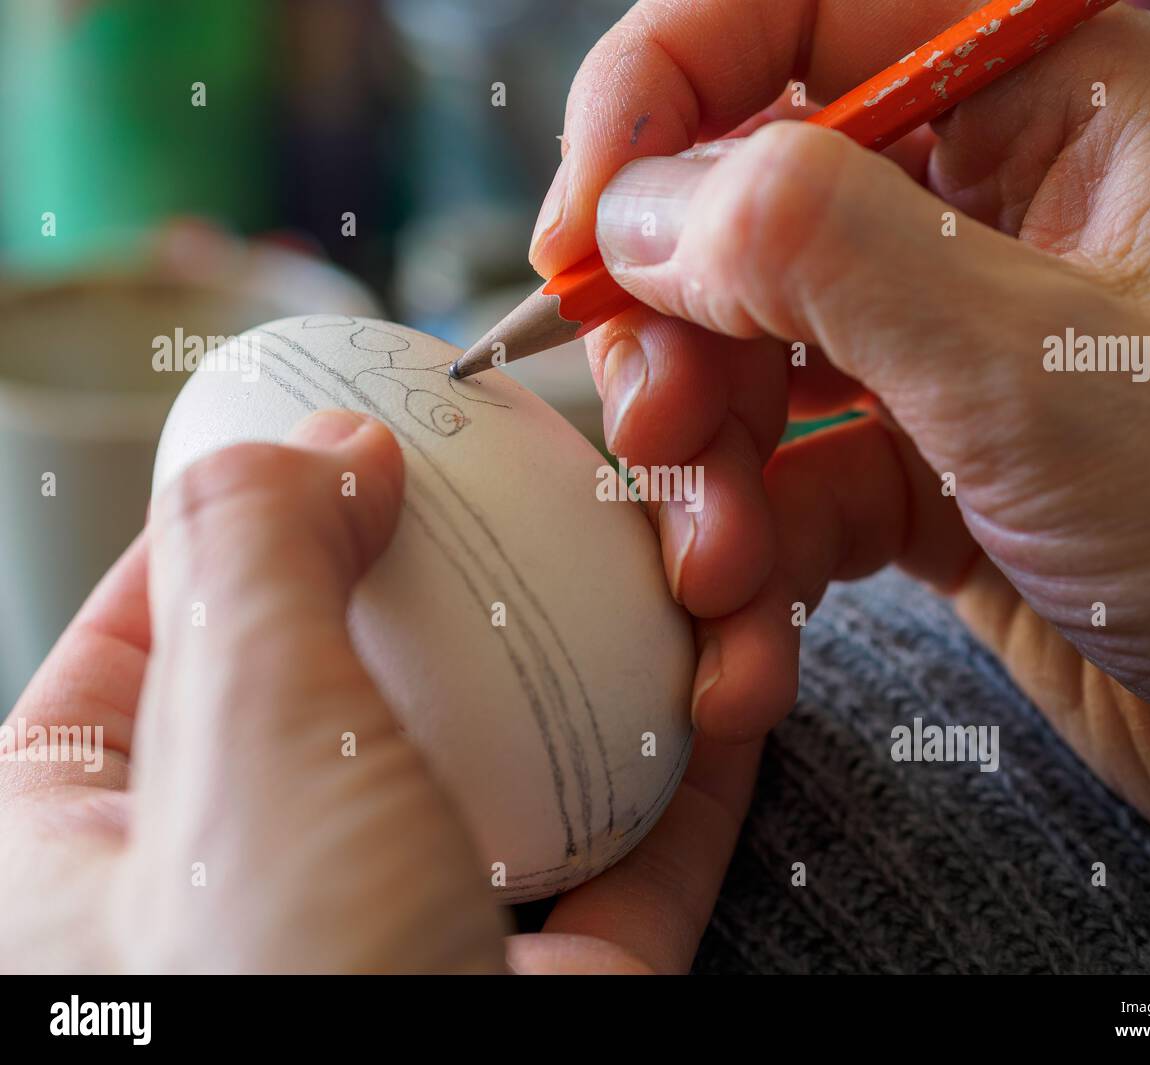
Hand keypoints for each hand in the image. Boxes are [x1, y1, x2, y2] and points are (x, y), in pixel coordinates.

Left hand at [0, 411, 757, 972]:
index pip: (150, 634)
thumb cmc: (283, 999)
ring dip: (606, 663)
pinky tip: (736, 677)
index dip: (246, 517)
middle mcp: (255, 897)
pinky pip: (634, 857)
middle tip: (529, 480)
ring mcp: (420, 947)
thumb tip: (321, 444)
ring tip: (665, 562)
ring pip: (518, 764)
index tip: (347, 433)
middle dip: (462, 576)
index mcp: (93, 852)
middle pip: (368, 681)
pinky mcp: (557, 1000)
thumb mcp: (238, 742)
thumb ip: (256, 557)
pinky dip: (692, 767)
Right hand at [534, 1, 1149, 885]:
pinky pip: (786, 487)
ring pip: (747, 363)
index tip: (579, 230)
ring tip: (717, 582)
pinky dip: (751, 566)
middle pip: (741, 213)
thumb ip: (825, 255)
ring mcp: (944, 347)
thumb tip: (642, 208)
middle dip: (680, 340)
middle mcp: (985, 211)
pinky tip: (749, 651)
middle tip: (661, 438)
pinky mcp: (920, 471)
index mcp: (1049, 108)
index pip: (797, 20)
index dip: (660, 99)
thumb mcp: (1033, 373)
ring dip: (705, 479)